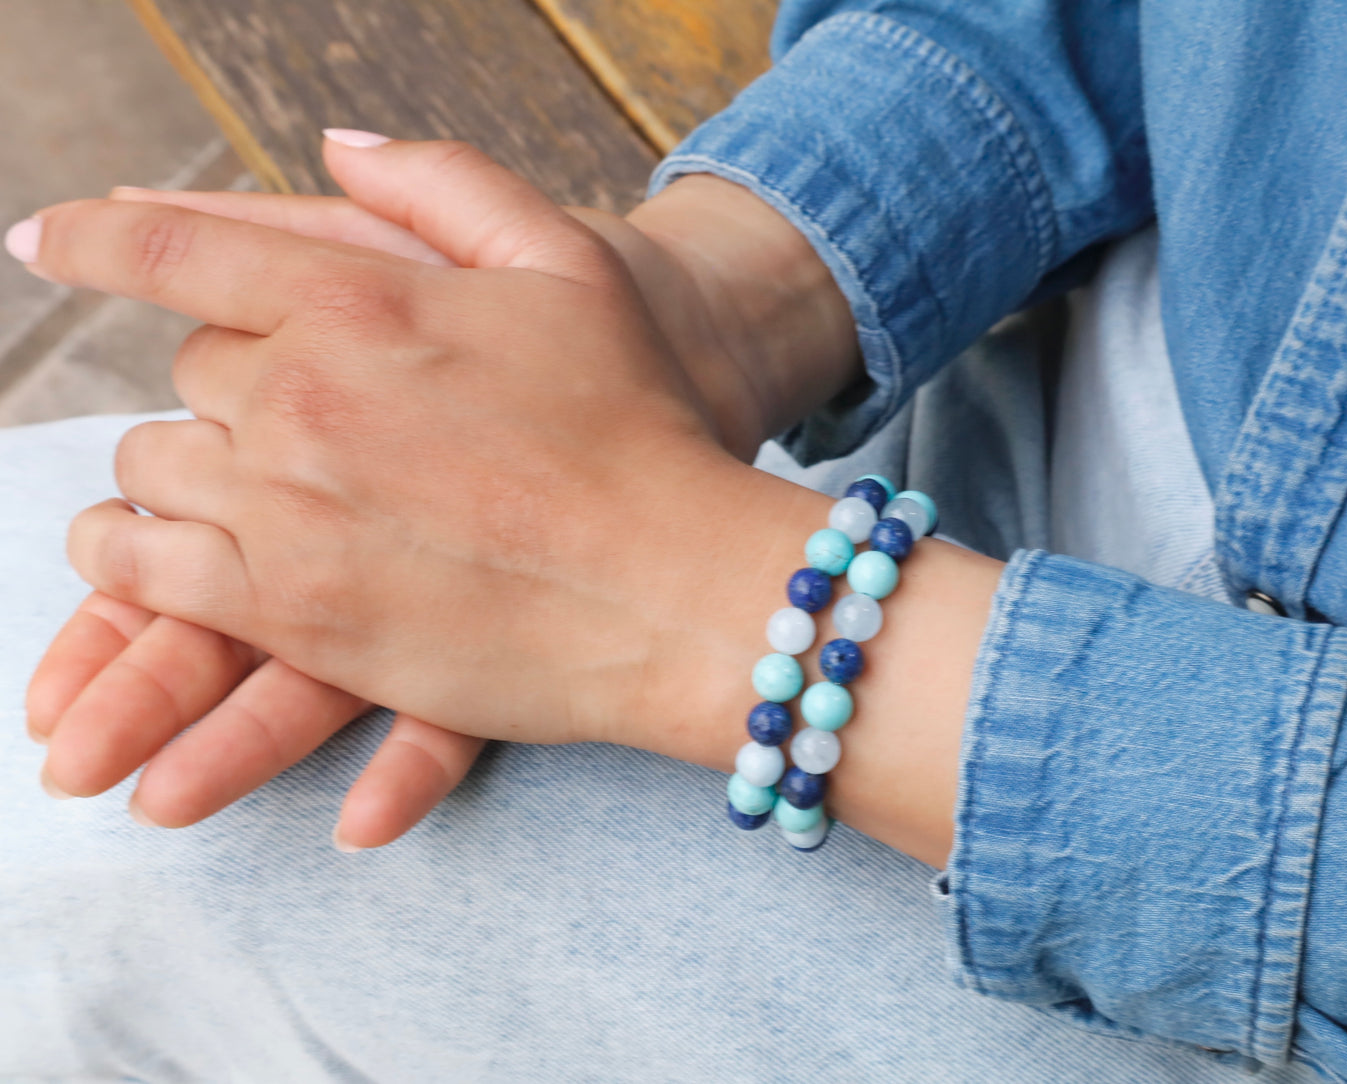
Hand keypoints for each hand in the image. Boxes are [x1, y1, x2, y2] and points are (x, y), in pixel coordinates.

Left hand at [17, 137, 780, 766]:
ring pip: (150, 475)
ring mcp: (287, 514)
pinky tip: (166, 558)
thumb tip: (339, 145)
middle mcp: (300, 399)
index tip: (42, 238)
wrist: (677, 588)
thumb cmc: (639, 425)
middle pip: (186, 377)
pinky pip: (150, 573)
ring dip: (174, 476)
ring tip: (218, 490)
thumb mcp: (568, 264)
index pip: (178, 250)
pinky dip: (142, 559)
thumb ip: (447, 185)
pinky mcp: (294, 617)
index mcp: (357, 299)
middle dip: (228, 389)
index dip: (98, 239)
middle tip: (291, 419)